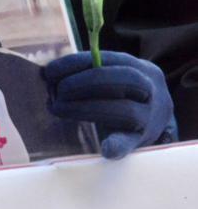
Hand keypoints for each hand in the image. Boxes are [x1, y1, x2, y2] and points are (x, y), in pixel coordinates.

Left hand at [43, 50, 175, 159]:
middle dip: (85, 82)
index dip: (76, 63)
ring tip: (58, 108)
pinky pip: (131, 143)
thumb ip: (90, 71)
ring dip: (87, 108)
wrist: (160, 117)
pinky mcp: (142, 140)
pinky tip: (103, 148)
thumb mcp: (115, 74)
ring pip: (125, 111)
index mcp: (139, 67)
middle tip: (58, 91)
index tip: (50, 72)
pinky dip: (116, 145)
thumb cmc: (124, 92)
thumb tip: (48, 74)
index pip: (107, 59)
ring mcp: (150, 116)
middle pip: (123, 79)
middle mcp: (150, 89)